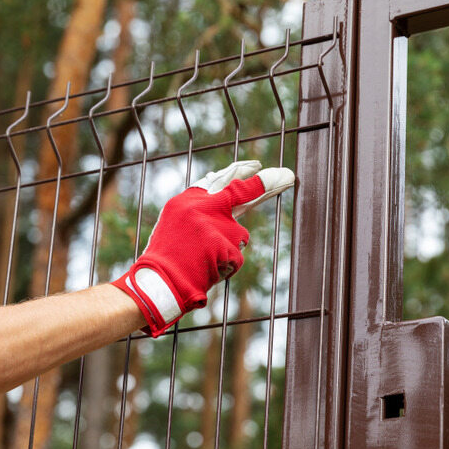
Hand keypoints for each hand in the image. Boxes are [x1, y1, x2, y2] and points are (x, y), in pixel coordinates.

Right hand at [111, 160, 294, 336]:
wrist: (159, 282)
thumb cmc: (167, 257)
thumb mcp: (175, 223)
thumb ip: (199, 207)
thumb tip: (225, 190)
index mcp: (188, 199)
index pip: (219, 179)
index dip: (240, 172)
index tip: (256, 166)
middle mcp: (204, 207)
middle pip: (243, 192)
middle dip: (269, 183)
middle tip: (289, 176)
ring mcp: (217, 226)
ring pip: (240, 236)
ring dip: (229, 250)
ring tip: (203, 261)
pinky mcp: (227, 245)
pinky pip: (237, 258)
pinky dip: (226, 267)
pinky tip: (207, 271)